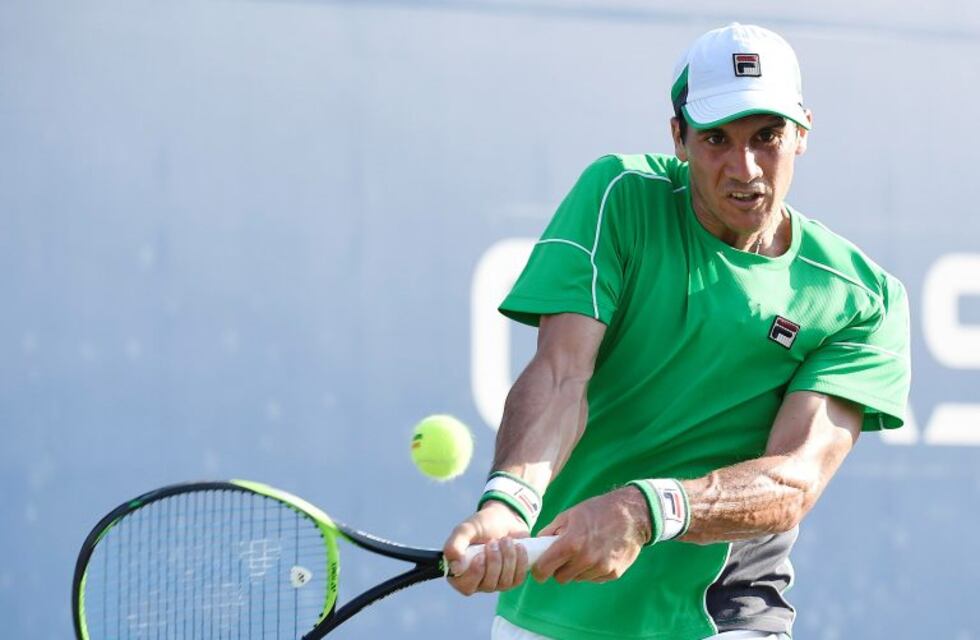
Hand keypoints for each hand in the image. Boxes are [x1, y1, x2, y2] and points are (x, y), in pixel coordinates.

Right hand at [442, 501, 530, 595]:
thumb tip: (454, 568)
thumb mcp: (466, 530)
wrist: (505, 518)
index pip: (465, 586)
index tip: (481, 555)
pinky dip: (520, 562)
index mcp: (460, 572)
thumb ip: (454, 545)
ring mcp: (495, 583)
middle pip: (487, 585)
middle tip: (495, 541)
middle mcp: (477, 581)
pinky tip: (518, 546)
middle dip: (494, 562)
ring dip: (507, 559)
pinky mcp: (512, 579)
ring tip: (506, 540)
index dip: (475, 574)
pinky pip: (518, 579)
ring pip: (504, 583)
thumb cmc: (482, 524)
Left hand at [532, 486, 650, 583]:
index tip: (539, 568)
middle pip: (561, 578)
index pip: (545, 569)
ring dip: (576, 569)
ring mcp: (601, 568)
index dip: (539, 570)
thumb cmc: (599, 510)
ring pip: (577, 579)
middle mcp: (585, 559)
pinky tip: (598, 554)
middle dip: (558, 569)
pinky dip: (591, 570)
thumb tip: (537, 543)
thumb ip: (551, 530)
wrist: (633, 514)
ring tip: (585, 551)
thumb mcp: (570, 514)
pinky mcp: (613, 574)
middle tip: (563, 557)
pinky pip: (593, 578)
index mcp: (571, 543)